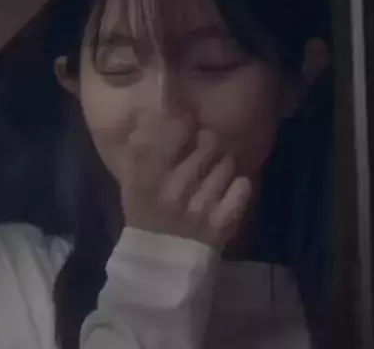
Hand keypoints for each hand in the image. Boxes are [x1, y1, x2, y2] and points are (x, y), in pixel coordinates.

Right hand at [119, 117, 252, 249]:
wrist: (159, 262)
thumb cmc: (144, 214)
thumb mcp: (131, 180)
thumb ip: (139, 146)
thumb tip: (152, 110)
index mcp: (148, 175)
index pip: (176, 129)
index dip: (186, 122)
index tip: (188, 126)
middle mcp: (175, 188)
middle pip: (209, 142)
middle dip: (208, 144)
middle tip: (205, 151)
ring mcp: (200, 206)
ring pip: (227, 163)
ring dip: (223, 164)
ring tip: (214, 174)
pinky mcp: (221, 223)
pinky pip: (242, 188)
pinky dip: (239, 185)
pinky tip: (229, 190)